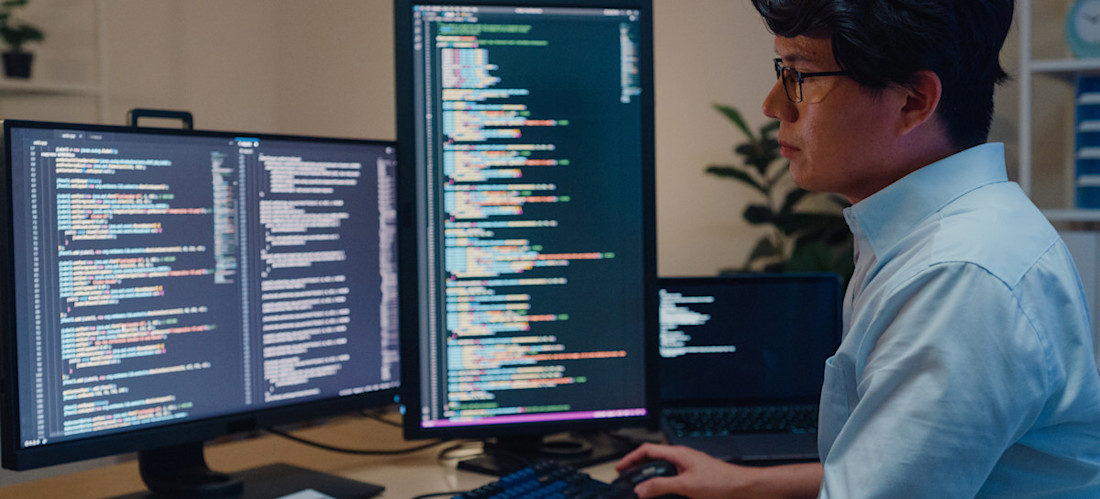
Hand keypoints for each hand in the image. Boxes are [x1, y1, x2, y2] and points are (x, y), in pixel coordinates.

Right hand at [616, 443, 822, 498]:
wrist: (744, 488)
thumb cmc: (722, 482)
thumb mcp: (686, 485)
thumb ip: (661, 486)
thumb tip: (641, 489)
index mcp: (678, 454)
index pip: (647, 450)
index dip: (630, 458)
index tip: (619, 468)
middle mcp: (682, 458)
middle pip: (653, 458)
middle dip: (637, 467)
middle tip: (626, 478)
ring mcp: (688, 467)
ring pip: (662, 469)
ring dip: (650, 477)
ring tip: (641, 488)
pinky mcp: (694, 477)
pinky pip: (672, 477)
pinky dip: (662, 483)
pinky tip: (662, 494)